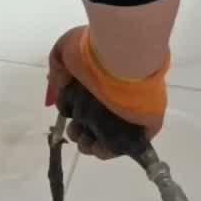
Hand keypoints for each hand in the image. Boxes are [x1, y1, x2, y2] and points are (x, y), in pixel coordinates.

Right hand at [46, 24, 167, 157]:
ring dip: (90, 144)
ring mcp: (131, 111)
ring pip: (108, 137)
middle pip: (94, 123)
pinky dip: (110, 150)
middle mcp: (115, 96)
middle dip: (78, 132)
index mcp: (101, 81)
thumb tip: (54, 98)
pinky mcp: (145, 125)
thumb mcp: (64, 51)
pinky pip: (127, 144)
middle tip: (75, 131)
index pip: (86, 104)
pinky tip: (97, 149)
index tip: (65, 117)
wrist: (122, 53)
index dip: (72, 114)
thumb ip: (57, 73)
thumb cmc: (93, 50)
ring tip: (85, 142)